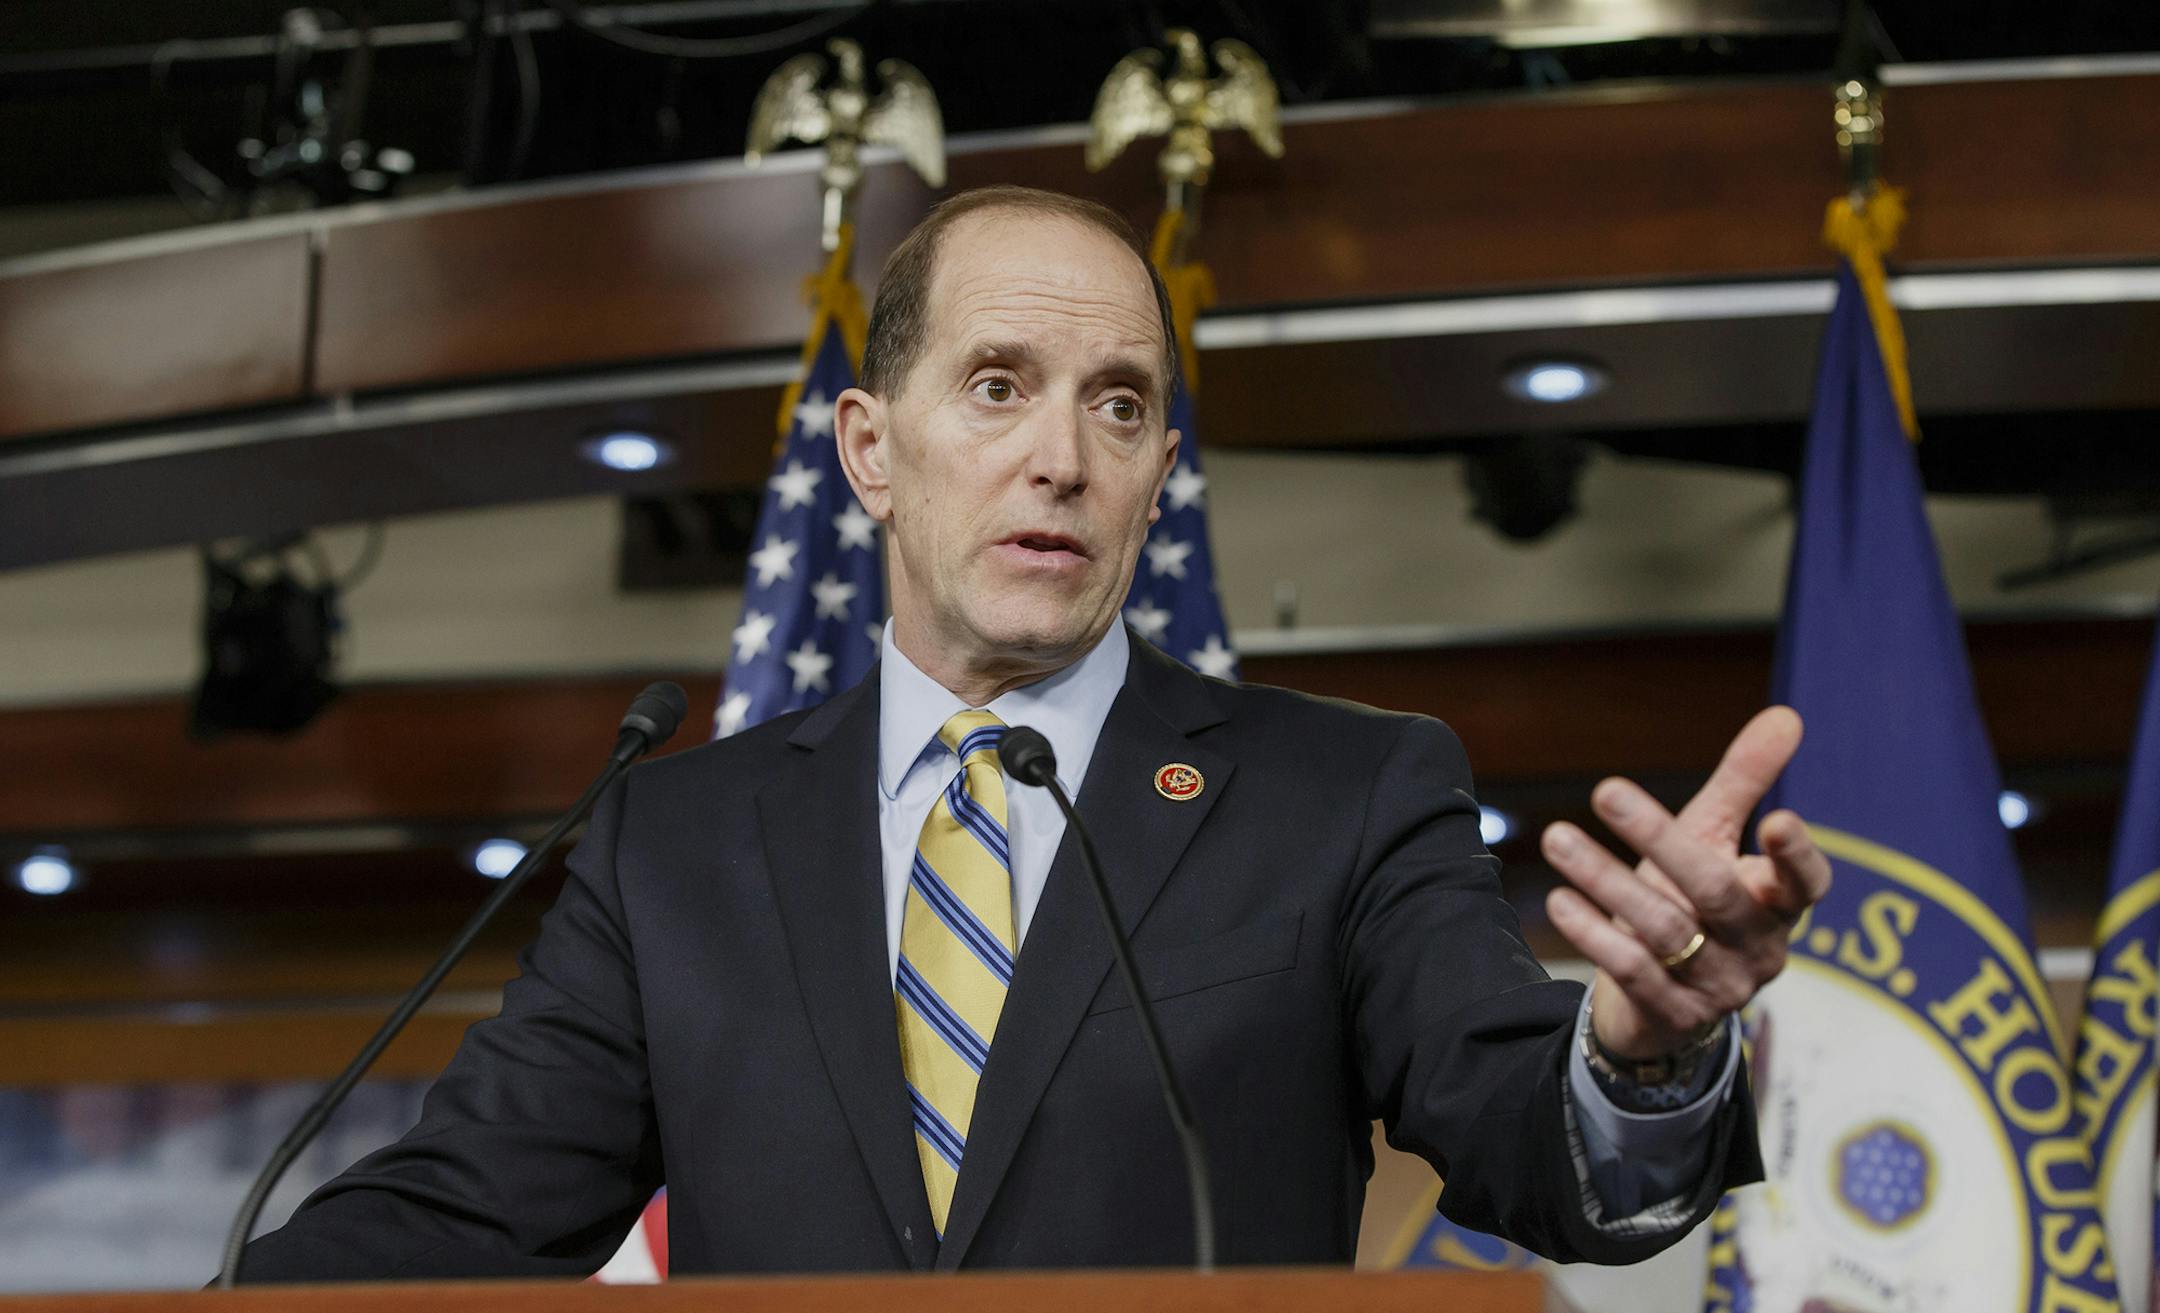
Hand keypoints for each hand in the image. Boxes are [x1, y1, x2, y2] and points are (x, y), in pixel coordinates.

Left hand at [1540, 706, 1831, 1060]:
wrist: (1662, 1003)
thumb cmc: (1694, 900)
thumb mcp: (1716, 840)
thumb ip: (1745, 783)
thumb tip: (1786, 715)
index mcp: (1777, 903)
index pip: (1804, 883)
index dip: (1796, 856)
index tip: (1778, 820)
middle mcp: (1758, 948)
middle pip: (1714, 892)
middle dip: (1660, 839)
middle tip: (1604, 789)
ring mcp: (1719, 987)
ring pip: (1665, 929)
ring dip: (1606, 880)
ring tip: (1556, 837)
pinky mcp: (1673, 1014)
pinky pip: (1633, 970)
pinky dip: (1594, 934)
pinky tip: (1558, 898)